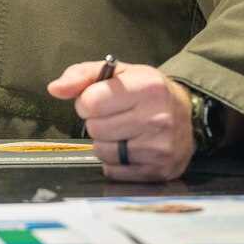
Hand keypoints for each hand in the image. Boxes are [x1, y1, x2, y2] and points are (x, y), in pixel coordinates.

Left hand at [47, 60, 194, 181]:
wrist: (188, 114)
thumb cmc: (147, 90)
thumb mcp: (118, 71)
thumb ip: (81, 75)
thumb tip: (54, 89)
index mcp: (147, 88)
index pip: (90, 102)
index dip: (87, 101)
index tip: (99, 99)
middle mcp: (157, 118)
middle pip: (95, 128)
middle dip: (97, 121)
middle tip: (115, 115)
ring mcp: (160, 148)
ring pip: (102, 151)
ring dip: (106, 142)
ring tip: (124, 131)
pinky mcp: (158, 172)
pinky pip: (113, 172)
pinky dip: (115, 162)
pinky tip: (131, 148)